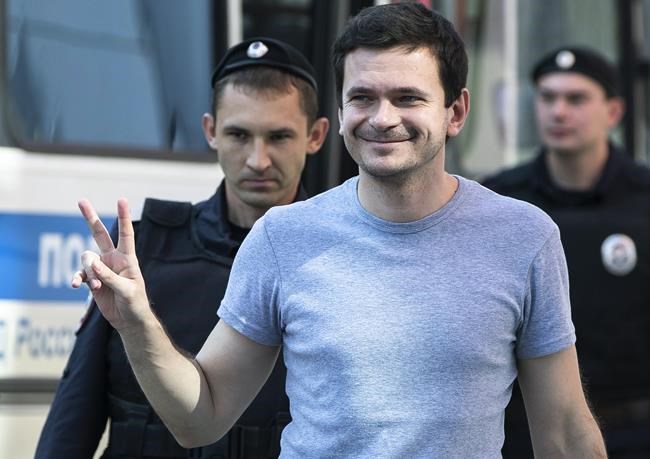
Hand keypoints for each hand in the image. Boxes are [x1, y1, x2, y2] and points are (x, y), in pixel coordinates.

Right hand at [72, 198, 149, 331]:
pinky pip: (79, 274)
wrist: (128, 320)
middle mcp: (113, 259)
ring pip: (86, 258)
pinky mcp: (92, 280)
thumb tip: (93, 264)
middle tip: (81, 200)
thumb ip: (110, 277)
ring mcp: (101, 269)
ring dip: (88, 271)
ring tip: (96, 286)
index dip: (123, 217)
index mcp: (127, 259)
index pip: (125, 234)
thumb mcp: (127, 291)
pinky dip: (78, 279)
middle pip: (99, 234)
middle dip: (91, 218)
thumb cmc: (134, 303)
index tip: (121, 200)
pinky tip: (77, 286)